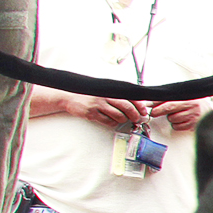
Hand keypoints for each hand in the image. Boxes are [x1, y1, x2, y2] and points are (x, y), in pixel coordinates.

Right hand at [33, 88, 149, 126]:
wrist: (69, 97)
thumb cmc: (89, 95)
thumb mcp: (103, 91)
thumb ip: (116, 95)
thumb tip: (135, 102)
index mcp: (109, 89)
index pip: (129, 95)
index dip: (139, 104)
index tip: (143, 111)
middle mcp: (105, 95)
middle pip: (126, 106)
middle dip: (134, 114)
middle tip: (137, 119)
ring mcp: (98, 104)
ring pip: (118, 115)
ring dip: (123, 120)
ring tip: (123, 120)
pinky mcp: (91, 113)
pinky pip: (107, 121)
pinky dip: (112, 123)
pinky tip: (111, 121)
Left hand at [149, 98, 210, 130]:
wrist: (210, 109)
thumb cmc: (195, 102)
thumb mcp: (184, 95)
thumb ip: (169, 98)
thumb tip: (152, 101)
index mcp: (188, 98)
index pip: (169, 102)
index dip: (157, 105)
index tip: (149, 107)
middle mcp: (192, 107)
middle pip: (169, 110)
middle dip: (158, 111)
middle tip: (154, 112)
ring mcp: (193, 117)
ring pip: (172, 119)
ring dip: (171, 118)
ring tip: (178, 114)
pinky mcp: (193, 125)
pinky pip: (177, 127)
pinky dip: (176, 124)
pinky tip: (182, 120)